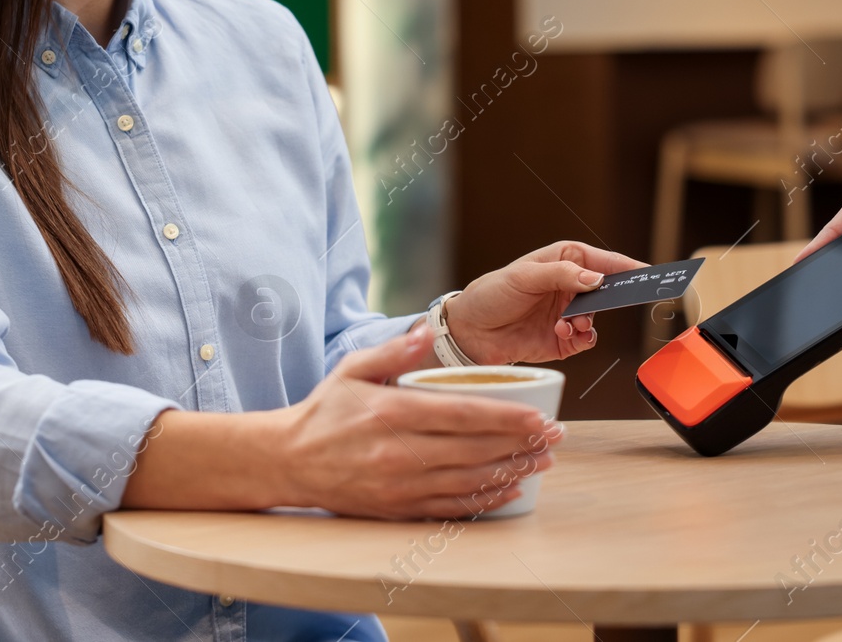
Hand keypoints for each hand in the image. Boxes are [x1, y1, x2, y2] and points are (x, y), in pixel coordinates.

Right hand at [275, 323, 560, 517]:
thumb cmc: (325, 411)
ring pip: (467, 482)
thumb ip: (394, 352)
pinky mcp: (396, 509)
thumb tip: (425, 331)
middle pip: (474, 450)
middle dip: (520, 444)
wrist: (287, 462)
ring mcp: (398, 485)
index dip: (506, 418)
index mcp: (392, 413)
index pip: (462, 416)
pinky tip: (508, 490)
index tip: (538, 417)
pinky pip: (449, 508)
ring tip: (542, 463)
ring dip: (510, 472)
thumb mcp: (353, 369)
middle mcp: (398, 453)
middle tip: (554, 438)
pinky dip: (483, 500)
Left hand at [443, 241, 647, 364]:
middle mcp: (570, 286)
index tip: (648, 272)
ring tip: (570, 324)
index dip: (627, 266)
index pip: (603, 261)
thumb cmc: (491, 294)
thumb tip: (595, 279)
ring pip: (597, 318)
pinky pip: (586, 340)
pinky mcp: (563, 339)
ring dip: (587, 322)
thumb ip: (561, 275)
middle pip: (607, 291)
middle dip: (614, 298)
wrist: (469, 332)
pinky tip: (565, 334)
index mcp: (564, 261)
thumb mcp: (523, 276)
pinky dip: (581, 339)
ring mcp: (568, 313)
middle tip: (625, 302)